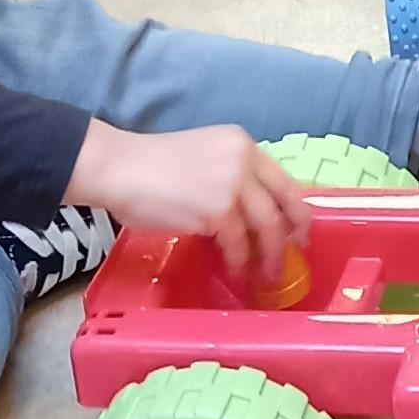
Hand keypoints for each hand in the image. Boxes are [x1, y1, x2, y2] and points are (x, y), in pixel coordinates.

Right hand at [66, 123, 306, 283]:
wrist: (120, 167)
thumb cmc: (151, 166)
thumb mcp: (204, 158)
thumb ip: (231, 176)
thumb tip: (249, 213)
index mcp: (242, 143)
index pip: (282, 178)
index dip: (295, 208)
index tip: (298, 228)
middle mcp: (244, 159)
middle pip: (283, 203)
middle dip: (292, 234)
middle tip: (291, 256)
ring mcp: (233, 184)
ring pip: (266, 226)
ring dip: (269, 255)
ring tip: (267, 274)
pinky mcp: (217, 210)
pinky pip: (238, 243)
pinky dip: (239, 262)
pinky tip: (236, 272)